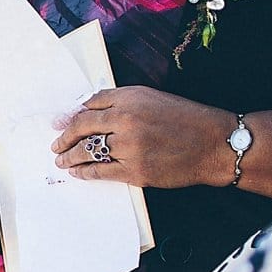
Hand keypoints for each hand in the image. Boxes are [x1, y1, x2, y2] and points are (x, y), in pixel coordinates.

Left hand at [51, 86, 231, 188]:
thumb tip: (86, 110)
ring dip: (69, 157)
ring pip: (87, 152)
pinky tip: (77, 172)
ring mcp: (130, 147)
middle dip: (64, 138)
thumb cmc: (186, 120)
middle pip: (82, 129)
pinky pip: (99, 172)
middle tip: (55, 145)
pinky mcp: (135, 171)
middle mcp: (127, 120)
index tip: (59, 124)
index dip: (70, 117)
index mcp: (131, 99)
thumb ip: (120, 101)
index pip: (89, 106)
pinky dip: (83, 173)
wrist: (216, 144)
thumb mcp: (154, 99)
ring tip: (61, 160)